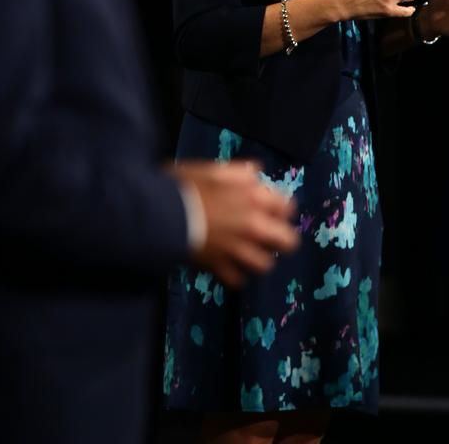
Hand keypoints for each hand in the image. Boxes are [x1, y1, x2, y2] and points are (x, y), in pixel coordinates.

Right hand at [168, 160, 299, 286]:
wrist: (160, 214)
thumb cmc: (185, 186)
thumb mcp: (212, 169)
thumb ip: (239, 171)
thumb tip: (256, 172)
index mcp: (253, 198)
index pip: (287, 208)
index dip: (281, 209)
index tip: (273, 209)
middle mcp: (253, 226)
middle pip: (288, 242)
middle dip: (281, 239)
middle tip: (268, 235)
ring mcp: (239, 250)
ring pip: (265, 265)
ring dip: (258, 259)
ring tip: (248, 253)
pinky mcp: (221, 268)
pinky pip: (238, 279)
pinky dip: (235, 274)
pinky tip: (227, 265)